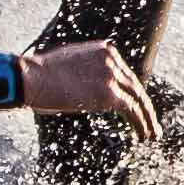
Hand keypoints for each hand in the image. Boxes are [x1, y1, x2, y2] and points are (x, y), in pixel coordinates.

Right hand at [21, 39, 157, 137]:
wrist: (31, 78)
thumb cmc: (39, 75)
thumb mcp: (68, 65)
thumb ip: (85, 72)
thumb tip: (88, 88)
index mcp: (103, 49)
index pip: (124, 73)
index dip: (132, 92)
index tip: (136, 106)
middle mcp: (111, 59)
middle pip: (134, 85)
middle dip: (144, 105)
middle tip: (152, 123)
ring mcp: (111, 76)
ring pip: (138, 98)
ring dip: (147, 118)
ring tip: (152, 134)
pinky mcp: (109, 94)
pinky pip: (132, 110)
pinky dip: (141, 123)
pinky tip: (144, 135)